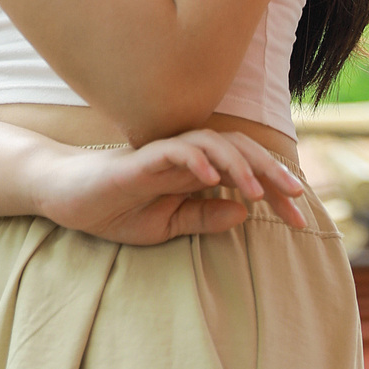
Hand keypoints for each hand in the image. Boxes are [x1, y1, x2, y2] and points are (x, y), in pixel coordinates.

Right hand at [32, 128, 307, 247]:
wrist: (69, 199)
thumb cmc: (117, 208)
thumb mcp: (168, 224)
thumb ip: (203, 218)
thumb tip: (243, 215)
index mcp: (198, 171)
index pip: (246, 173)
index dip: (276, 192)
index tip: (300, 220)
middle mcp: (187, 155)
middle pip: (239, 150)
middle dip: (271, 173)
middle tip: (297, 200)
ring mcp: (164, 152)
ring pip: (211, 143)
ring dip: (238, 165)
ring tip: (256, 192)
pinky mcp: (139, 157)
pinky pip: (171, 150)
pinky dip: (193, 158)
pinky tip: (209, 175)